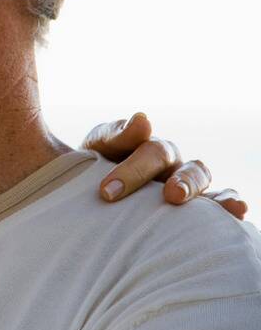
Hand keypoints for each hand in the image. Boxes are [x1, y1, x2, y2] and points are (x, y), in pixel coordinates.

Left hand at [83, 112, 246, 220]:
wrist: (91, 191)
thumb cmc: (93, 167)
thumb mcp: (98, 149)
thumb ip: (117, 135)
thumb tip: (143, 119)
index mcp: (146, 146)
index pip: (148, 150)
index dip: (133, 171)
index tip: (107, 191)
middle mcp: (169, 162)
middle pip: (179, 164)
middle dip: (175, 181)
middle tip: (167, 195)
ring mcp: (183, 182)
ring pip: (199, 178)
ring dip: (197, 189)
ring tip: (189, 202)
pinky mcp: (193, 206)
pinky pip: (216, 203)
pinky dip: (228, 203)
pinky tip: (238, 210)